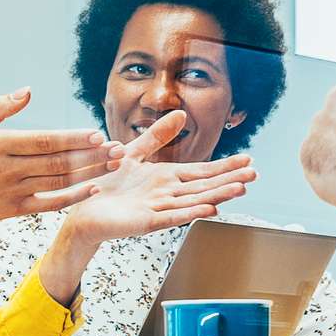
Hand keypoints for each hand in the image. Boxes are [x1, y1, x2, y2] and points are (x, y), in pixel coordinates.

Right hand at [0, 89, 117, 230]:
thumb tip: (28, 91)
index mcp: (0, 145)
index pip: (44, 141)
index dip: (72, 139)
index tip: (97, 134)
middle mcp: (10, 169)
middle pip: (58, 161)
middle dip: (91, 155)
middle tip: (118, 148)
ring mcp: (15, 191)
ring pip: (59, 181)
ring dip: (90, 173)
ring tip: (114, 163)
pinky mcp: (17, 209)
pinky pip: (51, 203)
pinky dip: (73, 197)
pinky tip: (93, 188)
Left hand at [57, 112, 254, 245]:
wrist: (81, 208)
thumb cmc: (106, 184)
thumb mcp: (134, 152)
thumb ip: (157, 136)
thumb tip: (181, 114)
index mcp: (166, 178)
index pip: (201, 171)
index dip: (224, 166)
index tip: (247, 160)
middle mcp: (166, 194)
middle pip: (204, 186)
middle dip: (229, 180)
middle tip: (254, 174)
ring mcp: (157, 208)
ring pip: (193, 201)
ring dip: (217, 196)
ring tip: (240, 189)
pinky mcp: (144, 221)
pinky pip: (170, 217)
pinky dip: (190, 213)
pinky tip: (209, 209)